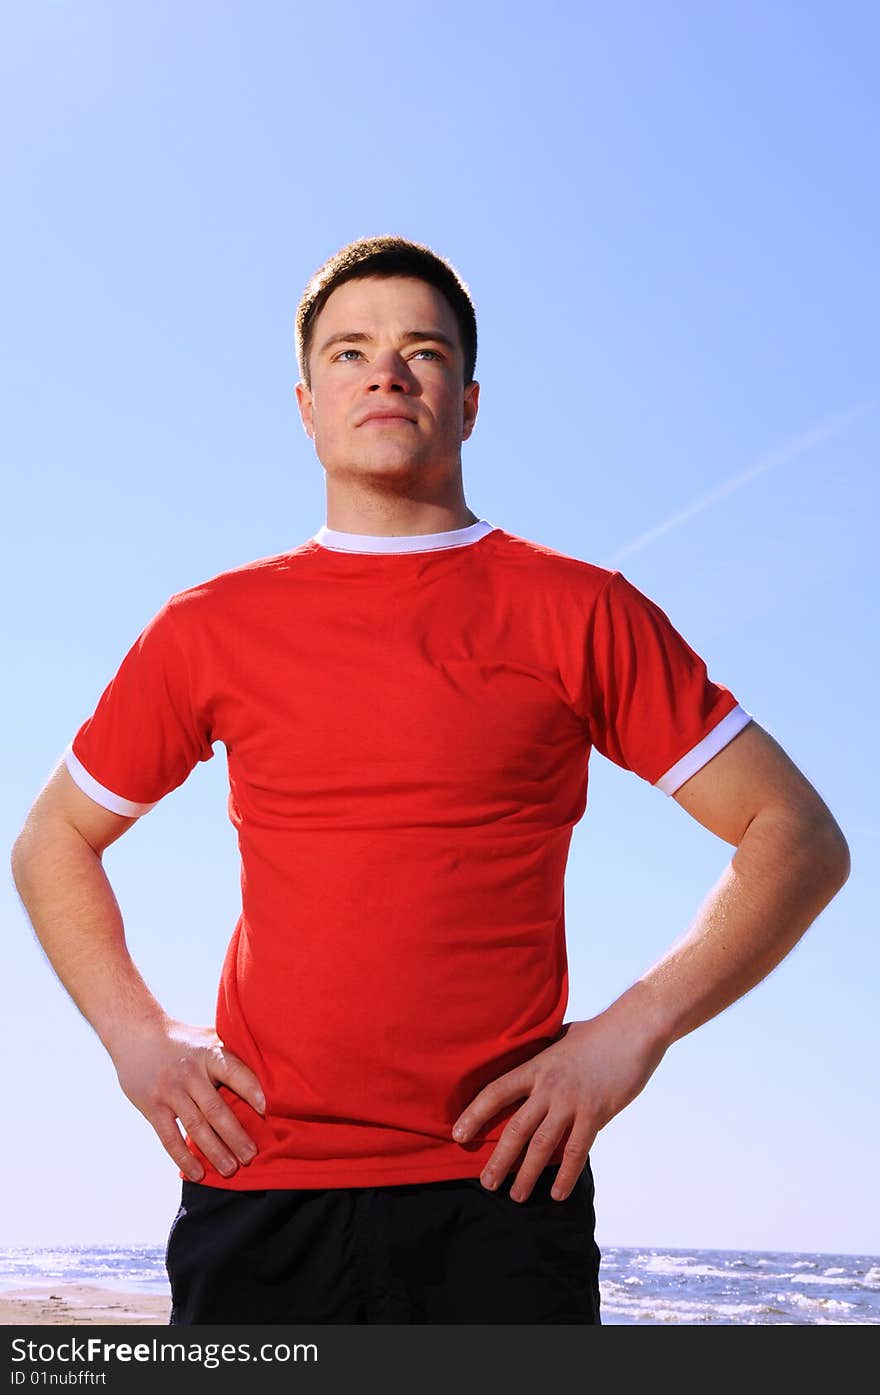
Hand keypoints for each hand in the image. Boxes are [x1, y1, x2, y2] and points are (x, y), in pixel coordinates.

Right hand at [111, 1018, 265, 1181]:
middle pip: (216, 1109)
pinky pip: (169, 1137)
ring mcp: (170, 1091)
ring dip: (214, 1151)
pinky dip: (183, 1158)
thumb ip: (232, 1054)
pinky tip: (198, 1173)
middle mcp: (190, 1073)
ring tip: (231, 1169)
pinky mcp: (152, 1107)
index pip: (233, 1071)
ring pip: (195, 1126)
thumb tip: (270, 1073)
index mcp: (209, 1053)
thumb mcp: (209, 1038)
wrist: (137, 1034)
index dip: (250, 1088)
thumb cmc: (185, 1040)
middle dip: (235, 1135)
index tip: (265, 1109)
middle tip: (251, 1156)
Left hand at [451, 1011, 666, 1202]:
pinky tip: (557, 1194)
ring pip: (541, 1145)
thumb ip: (545, 1058)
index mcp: (536, 1066)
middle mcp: (548, 1086)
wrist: (633, 1028)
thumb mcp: (561, 1040)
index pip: (496, 1092)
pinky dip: (566, 1176)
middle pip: (515, 1127)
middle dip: (498, 1159)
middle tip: (487, 1183)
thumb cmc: (598, 1033)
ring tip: (515, 1196)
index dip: (474, 1114)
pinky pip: (577, 1151)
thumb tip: (533, 1069)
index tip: (458, 1135)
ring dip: (526, 1174)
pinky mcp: (596, 1112)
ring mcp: (571, 1101)